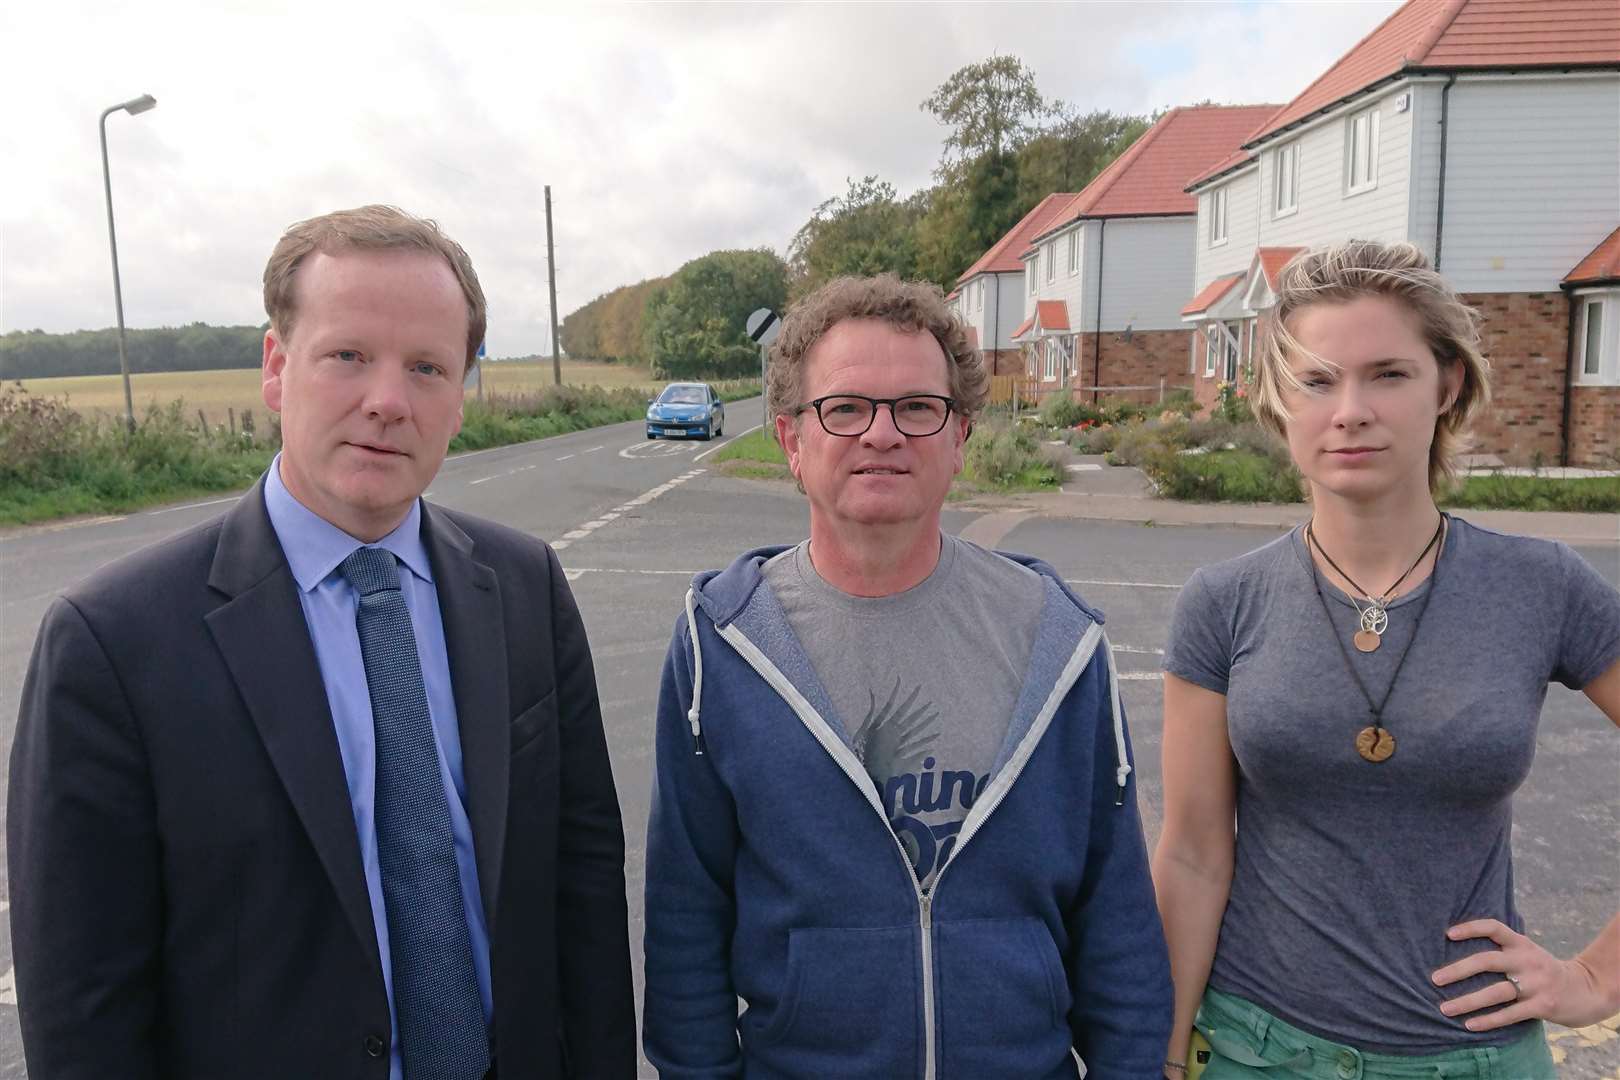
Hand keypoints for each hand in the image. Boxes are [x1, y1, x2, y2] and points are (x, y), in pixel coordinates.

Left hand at [1432, 918, 1612, 1029]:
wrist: (1585, 990)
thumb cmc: (1542, 970)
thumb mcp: (1527, 952)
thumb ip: (1502, 949)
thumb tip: (1455, 950)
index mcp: (1521, 943)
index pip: (1494, 927)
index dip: (1471, 928)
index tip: (1448, 934)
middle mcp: (1527, 960)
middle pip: (1487, 961)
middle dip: (1458, 970)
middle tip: (1434, 979)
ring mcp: (1536, 984)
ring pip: (1496, 992)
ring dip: (1467, 1001)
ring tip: (1444, 1008)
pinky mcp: (1543, 1006)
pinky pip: (1510, 1014)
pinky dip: (1488, 1020)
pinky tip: (1469, 1025)